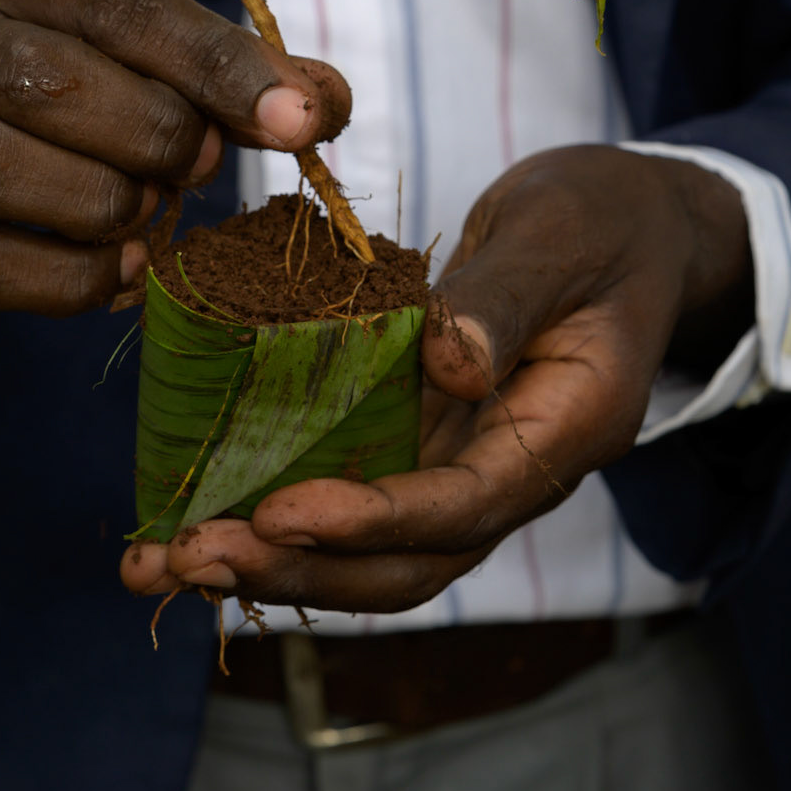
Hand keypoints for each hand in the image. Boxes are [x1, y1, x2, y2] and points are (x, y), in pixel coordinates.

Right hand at [0, 0, 347, 314]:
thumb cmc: (40, 58)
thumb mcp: (119, 30)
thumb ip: (219, 62)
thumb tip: (323, 104)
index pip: (112, 1)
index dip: (215, 65)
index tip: (300, 119)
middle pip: (47, 83)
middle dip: (153, 135)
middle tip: (199, 163)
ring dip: (105, 205)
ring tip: (148, 208)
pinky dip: (66, 279)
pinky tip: (119, 270)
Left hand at [122, 144, 751, 612]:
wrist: (629, 225)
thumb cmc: (602, 220)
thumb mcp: (560, 239)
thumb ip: (503, 301)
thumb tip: (451, 365)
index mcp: (563, 432)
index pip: (465, 507)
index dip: (371, 521)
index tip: (280, 514)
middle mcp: (510, 468)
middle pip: (407, 562)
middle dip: (299, 570)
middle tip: (191, 557)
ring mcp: (463, 460)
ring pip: (368, 548)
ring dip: (268, 564)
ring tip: (161, 563)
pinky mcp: (420, 438)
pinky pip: (347, 493)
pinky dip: (269, 512)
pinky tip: (187, 515)